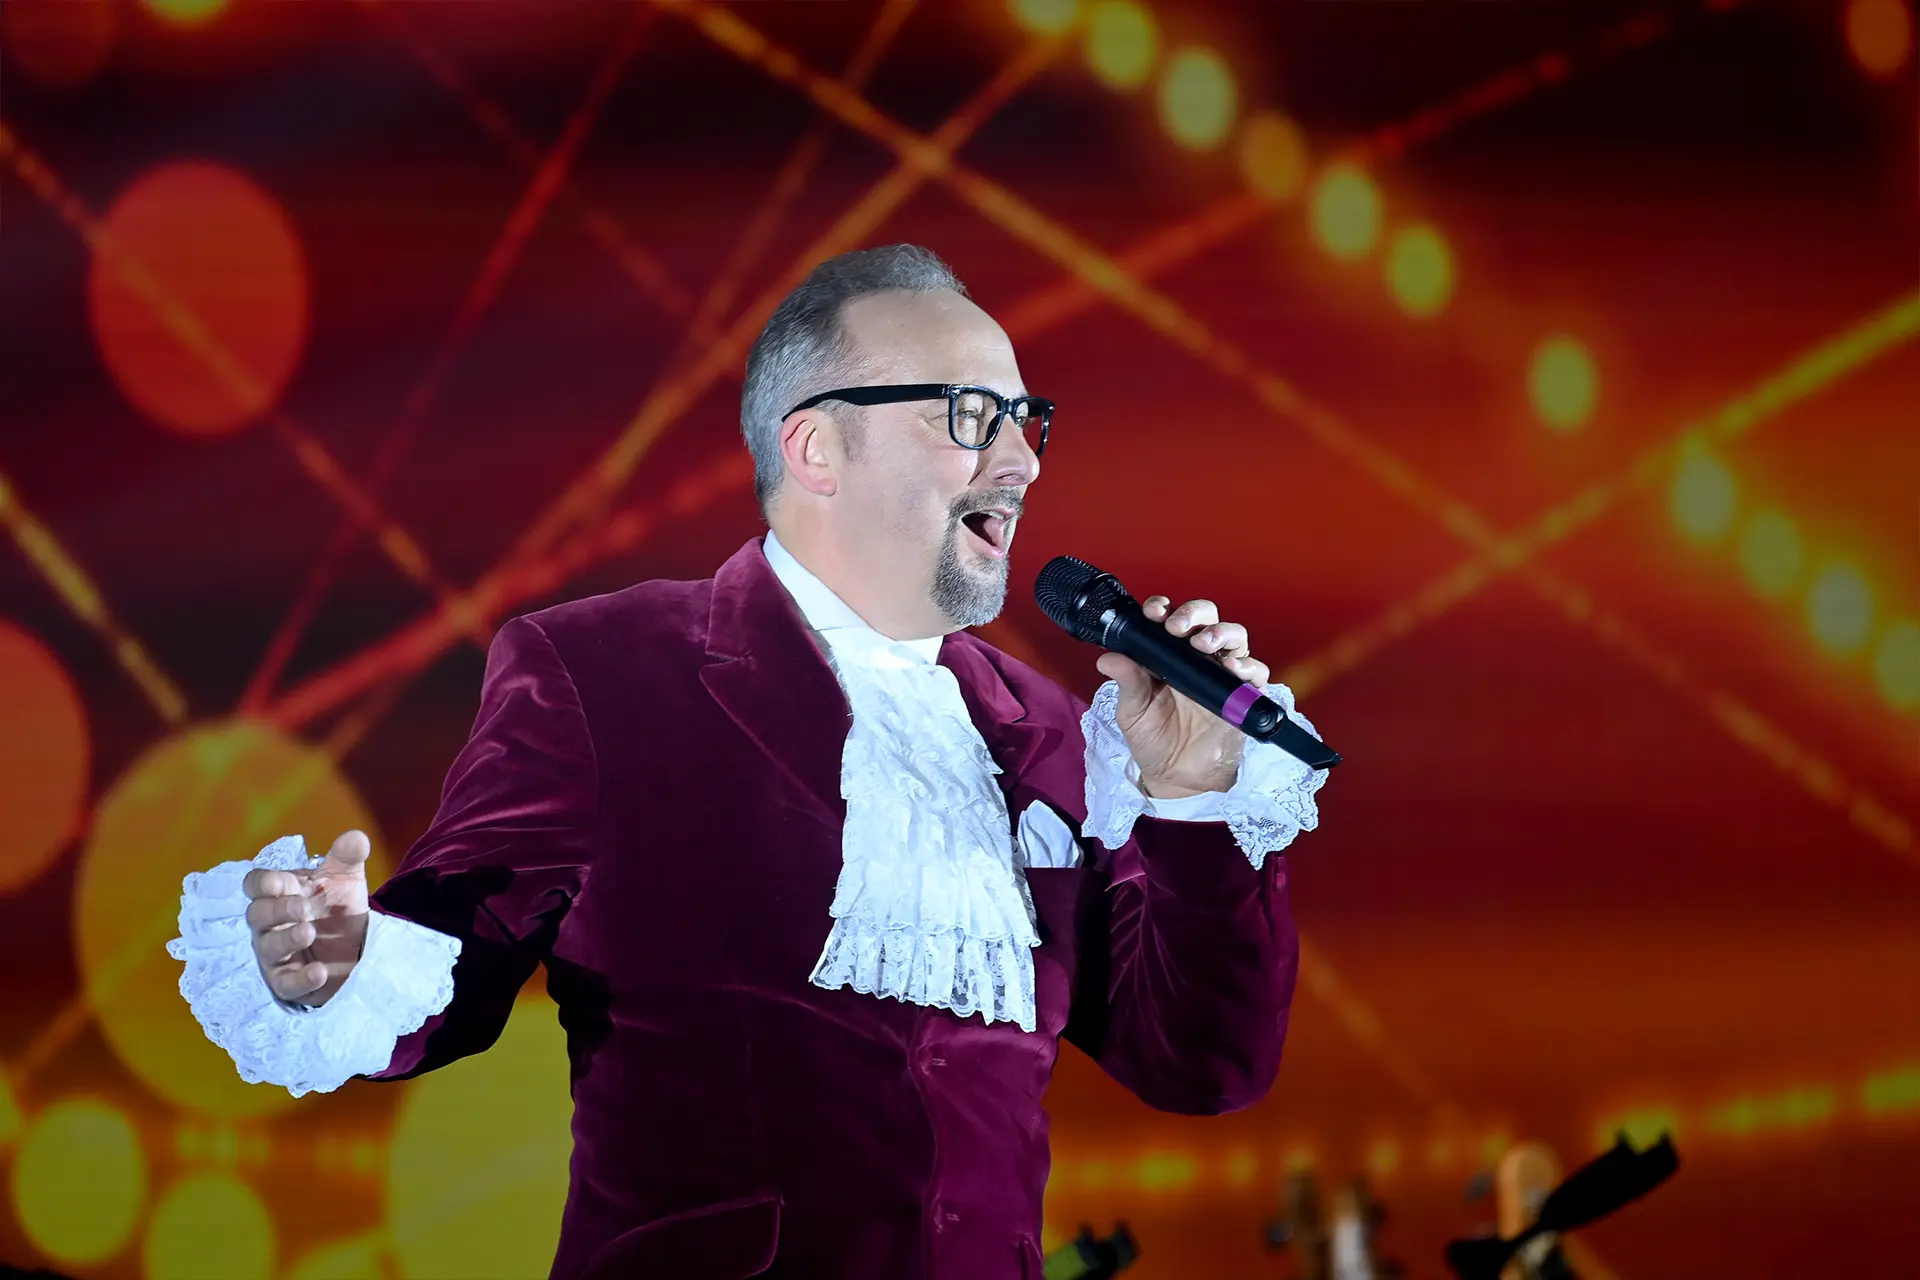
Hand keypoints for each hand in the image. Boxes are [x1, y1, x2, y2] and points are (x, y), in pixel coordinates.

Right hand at [243, 830, 371, 1007]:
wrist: (354, 949)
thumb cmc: (337, 909)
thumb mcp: (345, 880)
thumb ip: (347, 857)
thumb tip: (357, 837)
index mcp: (279, 894)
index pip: (256, 885)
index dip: (263, 883)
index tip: (279, 883)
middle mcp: (270, 924)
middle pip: (257, 915)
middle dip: (278, 910)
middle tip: (303, 907)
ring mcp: (275, 954)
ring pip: (268, 947)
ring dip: (287, 939)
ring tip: (309, 933)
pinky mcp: (287, 982)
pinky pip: (286, 983)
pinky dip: (301, 978)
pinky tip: (320, 972)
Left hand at [1095, 596, 1271, 799]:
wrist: (1176, 777)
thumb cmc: (1153, 739)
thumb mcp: (1133, 711)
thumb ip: (1126, 682)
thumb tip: (1107, 658)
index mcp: (1169, 654)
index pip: (1170, 619)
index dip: (1163, 609)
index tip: (1153, 612)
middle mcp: (1197, 657)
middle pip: (1206, 618)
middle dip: (1194, 614)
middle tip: (1178, 627)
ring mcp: (1223, 673)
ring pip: (1234, 637)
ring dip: (1221, 632)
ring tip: (1204, 643)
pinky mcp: (1244, 694)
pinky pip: (1256, 672)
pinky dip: (1248, 665)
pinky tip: (1232, 668)